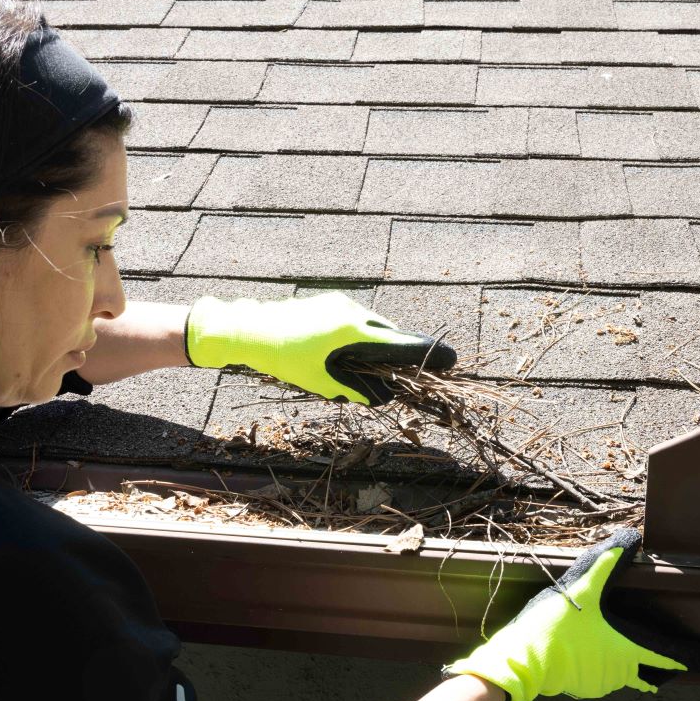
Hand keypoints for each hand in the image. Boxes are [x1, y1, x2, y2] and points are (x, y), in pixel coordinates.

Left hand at [184, 292, 456, 405]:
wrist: (249, 329)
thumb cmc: (284, 358)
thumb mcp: (321, 381)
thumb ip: (354, 389)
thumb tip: (381, 397)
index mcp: (353, 330)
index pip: (399, 344)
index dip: (425, 354)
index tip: (450, 360)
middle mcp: (352, 311)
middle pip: (390, 334)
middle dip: (404, 351)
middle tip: (421, 367)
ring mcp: (341, 304)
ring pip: (374, 326)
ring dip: (381, 344)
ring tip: (382, 365)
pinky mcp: (330, 302)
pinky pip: (358, 320)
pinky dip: (364, 336)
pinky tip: (355, 352)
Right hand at [443, 528, 699, 700]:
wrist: (521, 659)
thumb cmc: (554, 625)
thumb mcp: (583, 587)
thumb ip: (608, 563)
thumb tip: (632, 537)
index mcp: (626, 649)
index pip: (666, 657)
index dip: (685, 658)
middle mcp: (617, 671)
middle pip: (646, 673)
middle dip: (657, 669)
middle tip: (666, 665)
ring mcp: (598, 683)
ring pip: (620, 676)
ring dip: (623, 665)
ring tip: (616, 649)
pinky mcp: (579, 687)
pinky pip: (599, 679)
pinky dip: (600, 668)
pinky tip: (588, 654)